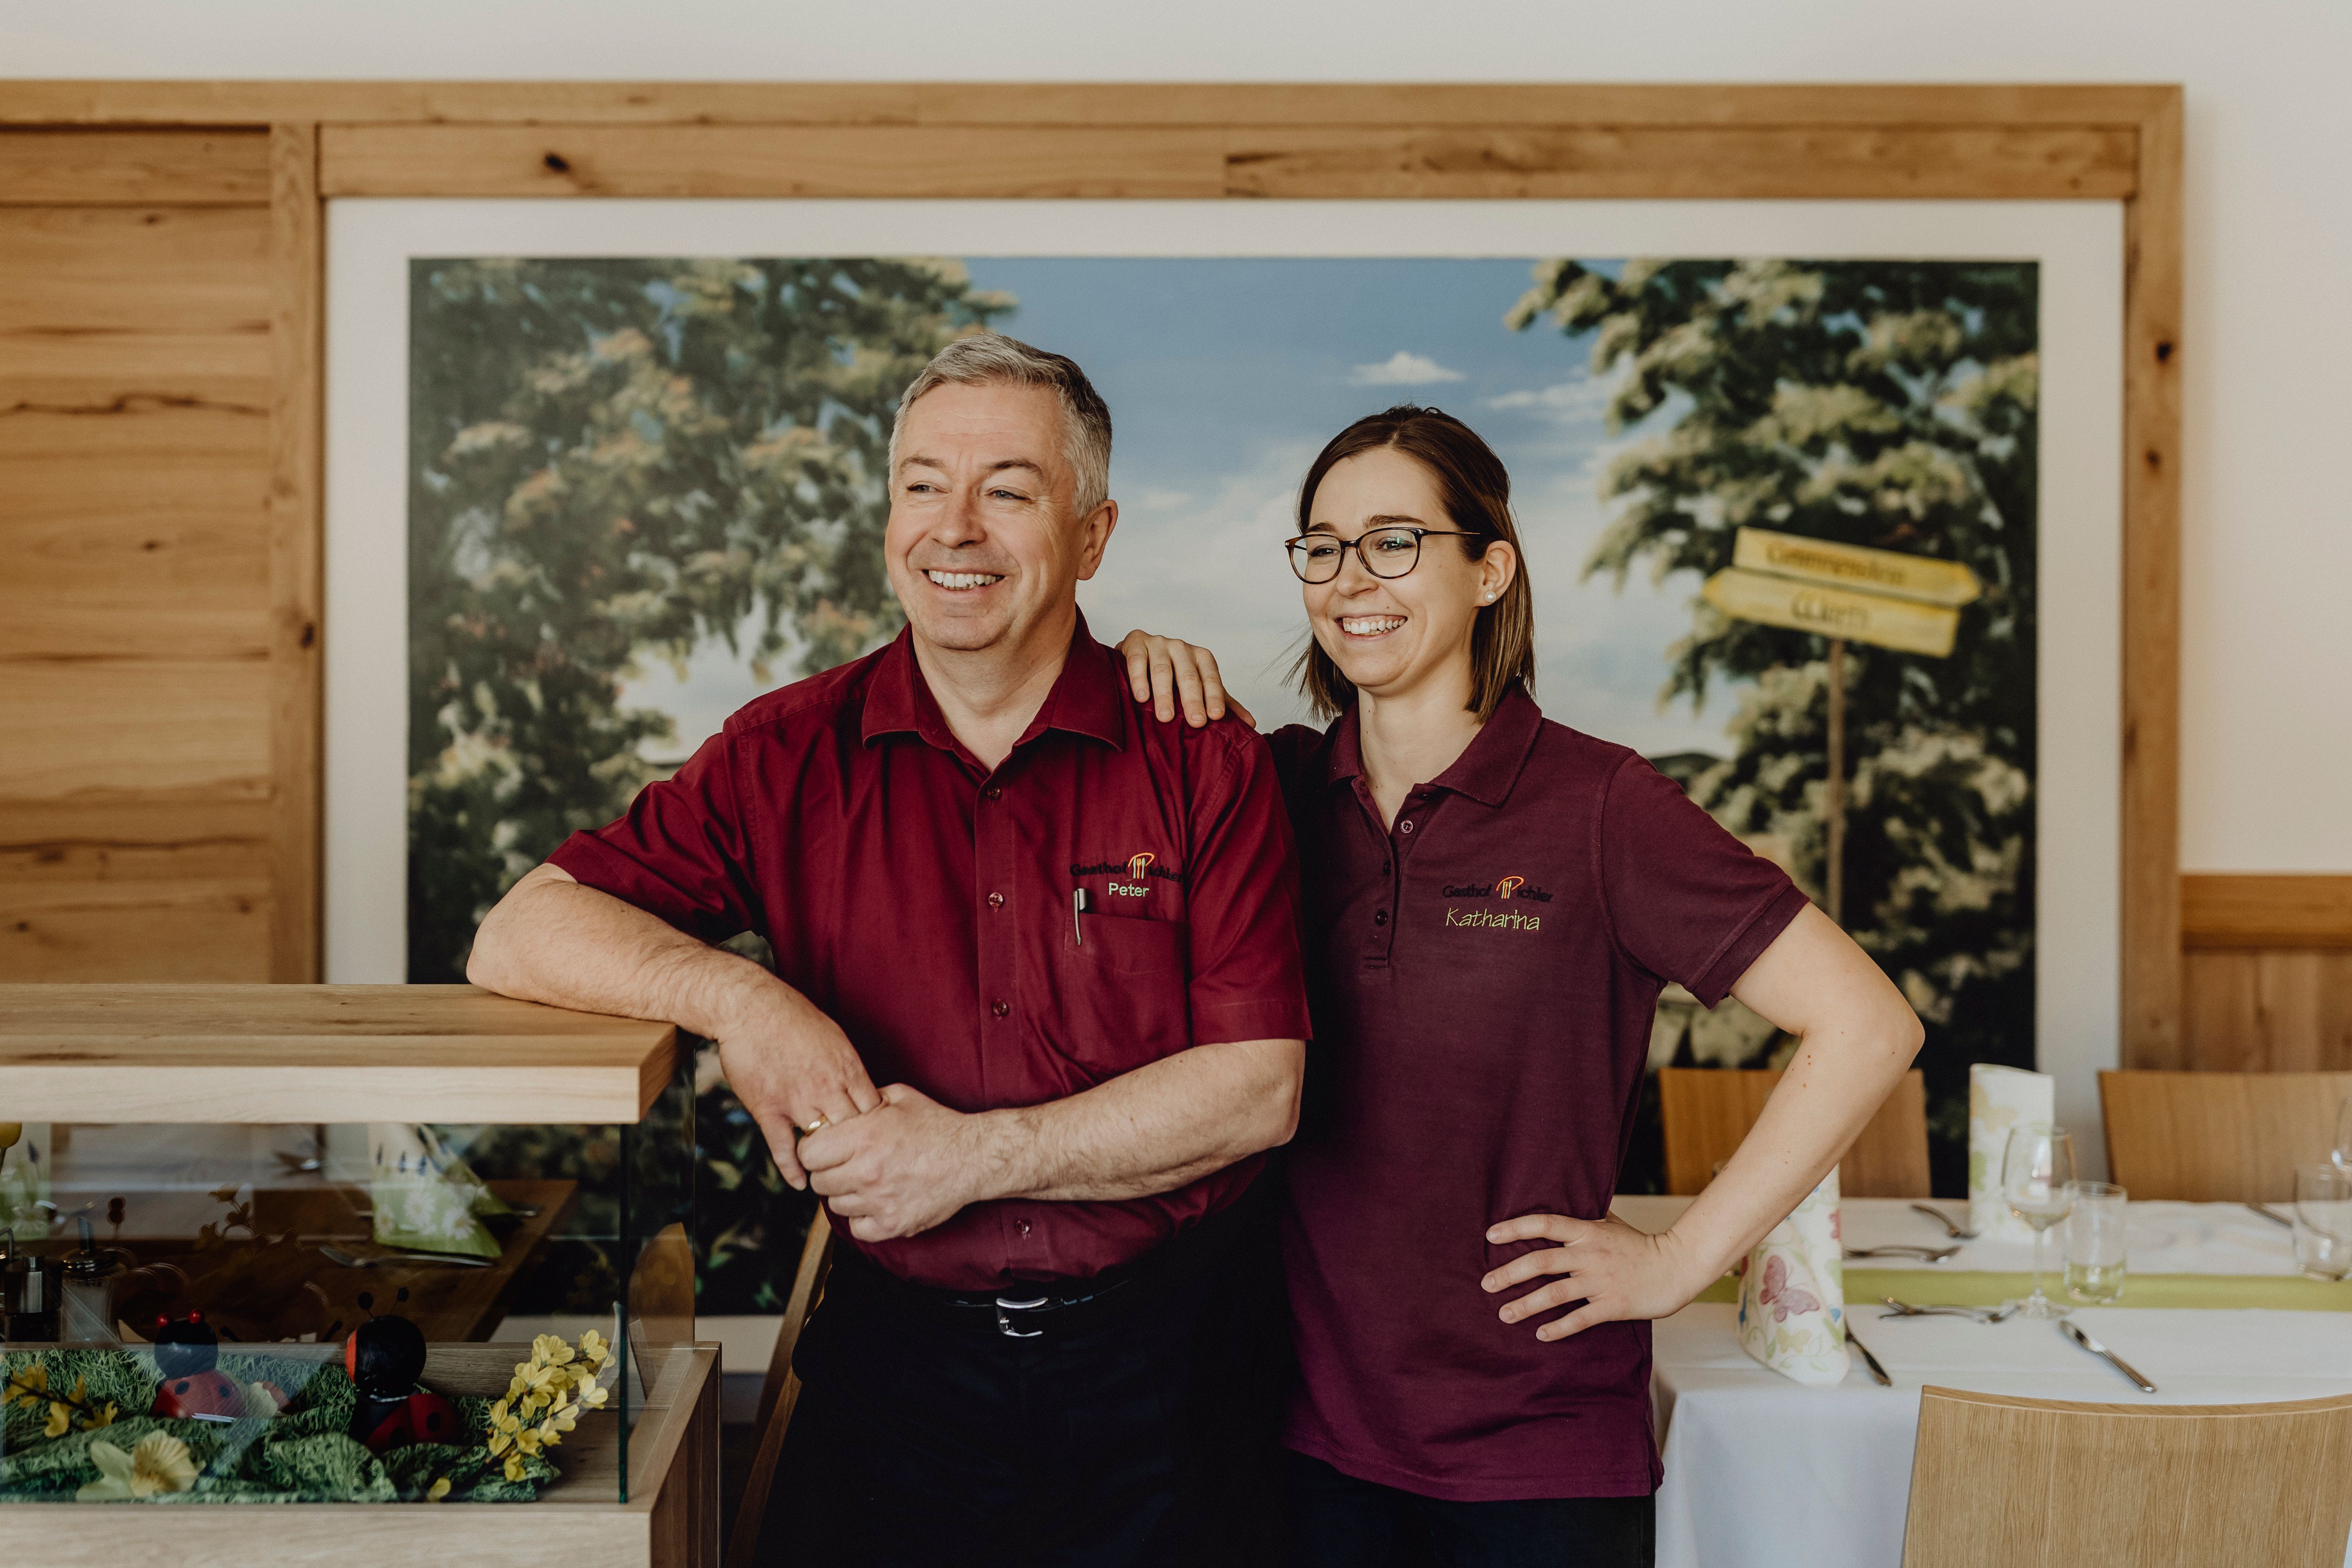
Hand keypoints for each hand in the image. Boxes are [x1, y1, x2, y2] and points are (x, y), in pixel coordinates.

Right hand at [713, 985, 881, 1190]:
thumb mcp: (835, 1038)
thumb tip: (863, 1089)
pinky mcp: (768, 1109)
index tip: (878, 1143)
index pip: (874, 1112)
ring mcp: (797, 1100)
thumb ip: (848, 1068)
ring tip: (833, 1177)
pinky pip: (783, 1148)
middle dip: (859, 1152)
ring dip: (829, 1162)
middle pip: (854, 1132)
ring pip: (822, 1143)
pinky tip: (800, 1183)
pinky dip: (793, 1169)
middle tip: (861, 1168)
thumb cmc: (793, 1018)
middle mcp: (827, 1087)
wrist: (751, 1007)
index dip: (878, 1131)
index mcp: (847, 1069)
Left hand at [799, 1083, 998, 1241]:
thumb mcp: (897, 1096)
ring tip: (867, 1181)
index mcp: (862, 1137)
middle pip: (818, 1182)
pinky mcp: (892, 1224)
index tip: (826, 1149)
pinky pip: (857, 1228)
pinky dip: (863, 1218)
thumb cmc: (936, 1125)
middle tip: (847, 1165)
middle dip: (829, 1172)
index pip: (807, 1154)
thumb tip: (835, 1106)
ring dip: (847, 1194)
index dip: (814, 1150)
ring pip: (836, 1205)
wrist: (972, 1158)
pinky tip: (876, 1201)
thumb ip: (862, 1099)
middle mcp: (865, 1171)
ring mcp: (878, 1201)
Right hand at [1117, 629, 1253, 728]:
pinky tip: (1141, 697)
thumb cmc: (1172, 676)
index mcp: (1201, 657)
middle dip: (1193, 700)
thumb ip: (1221, 703)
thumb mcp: (1199, 688)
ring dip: (1164, 694)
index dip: (1214, 696)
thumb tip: (1250, 725)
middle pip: (1189, 675)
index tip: (1216, 717)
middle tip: (1196, 721)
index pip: (1211, 677)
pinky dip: (1139, 679)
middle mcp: (1181, 647)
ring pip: (1163, 669)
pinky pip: (1138, 660)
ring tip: (1165, 717)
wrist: (1137, 655)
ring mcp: (1158, 643)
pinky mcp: (1135, 642)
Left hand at [1480, 1213, 1709, 1340]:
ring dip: (1525, 1305)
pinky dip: (1558, 1328)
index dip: (1515, 1228)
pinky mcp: (1613, 1306)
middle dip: (1509, 1273)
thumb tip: (1561, 1207)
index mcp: (1588, 1231)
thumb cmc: (1640, 1245)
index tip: (1490, 1236)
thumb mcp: (1612, 1223)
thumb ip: (1585, 1218)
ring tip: (1504, 1314)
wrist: (1676, 1267)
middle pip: (1541, 1262)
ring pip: (1554, 1294)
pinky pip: (1580, 1319)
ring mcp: (1601, 1282)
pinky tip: (1541, 1335)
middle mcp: (1590, 1255)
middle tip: (1486, 1284)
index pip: (1545, 1224)